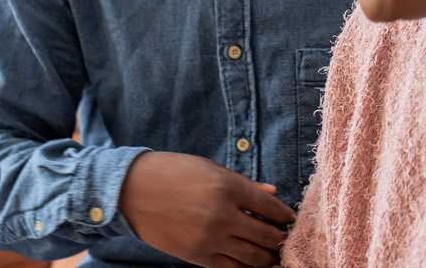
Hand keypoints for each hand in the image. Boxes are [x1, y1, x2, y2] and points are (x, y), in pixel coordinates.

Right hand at [119, 151, 295, 266]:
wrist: (133, 190)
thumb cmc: (173, 172)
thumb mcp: (210, 169)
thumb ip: (244, 183)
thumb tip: (273, 191)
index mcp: (228, 187)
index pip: (270, 207)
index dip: (285, 215)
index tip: (292, 218)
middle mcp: (223, 215)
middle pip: (266, 235)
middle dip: (280, 238)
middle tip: (287, 238)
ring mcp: (210, 239)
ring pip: (253, 257)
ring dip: (268, 257)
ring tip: (274, 254)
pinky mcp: (197, 256)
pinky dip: (246, 267)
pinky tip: (252, 263)